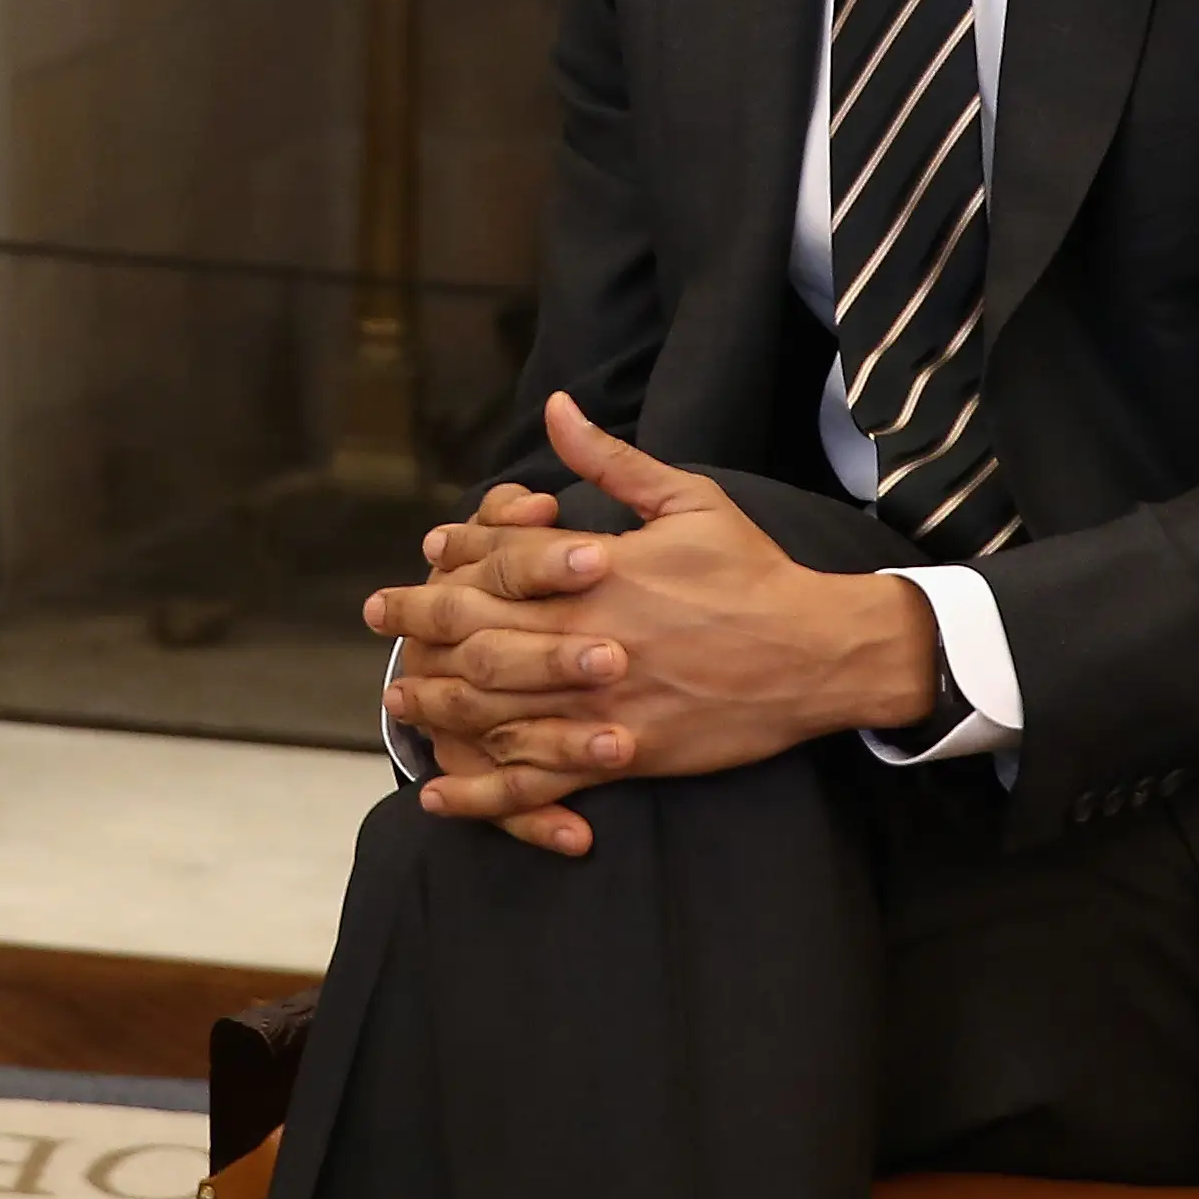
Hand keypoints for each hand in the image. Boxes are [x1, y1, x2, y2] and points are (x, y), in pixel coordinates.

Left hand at [371, 395, 938, 846]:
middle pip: (479, 630)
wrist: (819, 653)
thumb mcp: (688, 499)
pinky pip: (539, 777)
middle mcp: (590, 636)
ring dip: (436, 701)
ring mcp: (602, 702)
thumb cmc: (754, 571)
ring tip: (398, 695)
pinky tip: (441, 791)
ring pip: (495, 707)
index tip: (430, 548)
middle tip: (379, 614)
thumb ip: (611, 461)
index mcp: (602, 569)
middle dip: (420, 621)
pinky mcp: (624, 755)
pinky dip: (485, 788)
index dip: (459, 550)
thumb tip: (556, 408)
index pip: (504, 556)